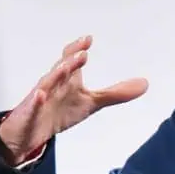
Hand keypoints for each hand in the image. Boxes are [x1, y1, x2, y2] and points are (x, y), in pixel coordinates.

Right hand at [0, 35, 147, 165]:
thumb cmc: (59, 111)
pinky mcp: (29, 114)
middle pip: (60, 69)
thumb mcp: (91, 103)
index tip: (88, 39)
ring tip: (65, 66)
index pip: (71, 60)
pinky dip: (36, 100)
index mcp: (66, 80)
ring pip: (45, 84)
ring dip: (55, 74)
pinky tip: (40, 95)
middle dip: (71, 61)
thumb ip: (116, 93)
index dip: (77, 49)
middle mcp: (52, 85)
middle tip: (83, 52)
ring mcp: (39, 99)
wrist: (30, 134)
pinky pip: (31, 106)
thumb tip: (145, 83)